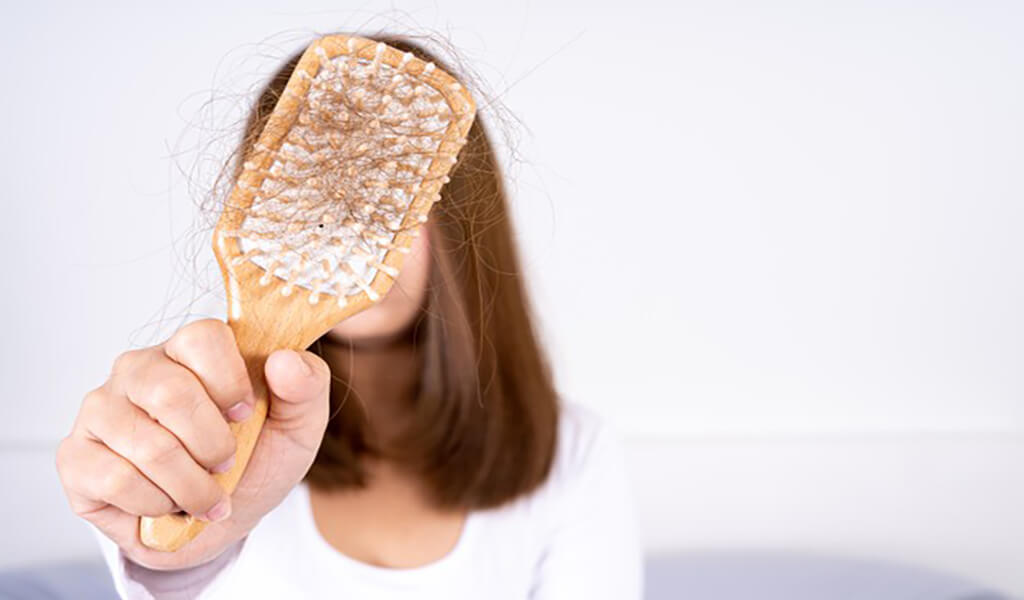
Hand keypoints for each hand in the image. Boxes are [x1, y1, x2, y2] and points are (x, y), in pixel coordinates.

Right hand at [56, 319, 330, 569]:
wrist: (222, 517)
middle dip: (212, 444)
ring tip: (206, 496)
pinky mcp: (76, 456)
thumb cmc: (257, 458)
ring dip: (191, 485)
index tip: (246, 414)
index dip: (230, 382)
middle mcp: (139, 369)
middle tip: (226, 464)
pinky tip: (167, 505)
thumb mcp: (299, 425)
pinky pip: (114, 479)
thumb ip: (306, 385)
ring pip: (146, 444)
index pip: (202, 337)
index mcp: (191, 350)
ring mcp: (101, 410)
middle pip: (170, 392)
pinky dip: (155, 503)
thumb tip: (283, 361)